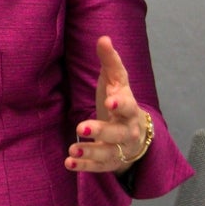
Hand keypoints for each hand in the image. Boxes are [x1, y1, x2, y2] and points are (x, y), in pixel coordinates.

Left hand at [66, 36, 149, 173]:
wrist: (136, 133)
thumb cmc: (120, 101)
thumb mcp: (117, 82)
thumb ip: (110, 61)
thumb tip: (103, 37)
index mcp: (129, 109)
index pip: (128, 106)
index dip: (121, 104)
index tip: (111, 102)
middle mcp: (127, 131)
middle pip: (118, 134)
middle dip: (101, 131)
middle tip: (81, 127)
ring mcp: (120, 148)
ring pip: (108, 153)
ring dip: (90, 152)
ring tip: (72, 150)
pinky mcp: (110, 162)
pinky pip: (98, 167)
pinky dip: (84, 167)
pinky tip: (68, 163)